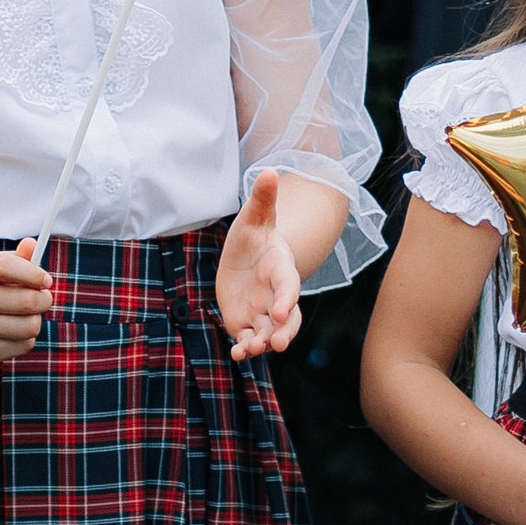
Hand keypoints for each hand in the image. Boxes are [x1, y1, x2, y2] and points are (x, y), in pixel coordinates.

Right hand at [0, 242, 53, 364]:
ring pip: (31, 326)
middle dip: (44, 299)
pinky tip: (13, 331)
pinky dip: (26, 338)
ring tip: (24, 315)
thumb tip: (31, 244)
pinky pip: (25, 345)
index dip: (34, 273)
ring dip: (35, 319)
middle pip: (28, 301)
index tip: (46, 280)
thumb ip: (20, 257)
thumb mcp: (0, 266)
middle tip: (41, 298)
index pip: (6, 267)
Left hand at [215, 170, 303, 360]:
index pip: (288, 285)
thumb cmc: (255, 235)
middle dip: (284, 331)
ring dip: (262, 344)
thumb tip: (268, 170)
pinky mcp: (247, 324)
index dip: (286, 297)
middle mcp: (276, 295)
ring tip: (249, 351)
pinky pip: (249, 340)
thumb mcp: (254, 217)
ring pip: (269, 333)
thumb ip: (263, 199)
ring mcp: (262, 313)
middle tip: (279, 343)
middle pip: (287, 318)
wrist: (249, 257)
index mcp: (281, 269)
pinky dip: (245, 349)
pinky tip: (237, 355)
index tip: (279, 310)